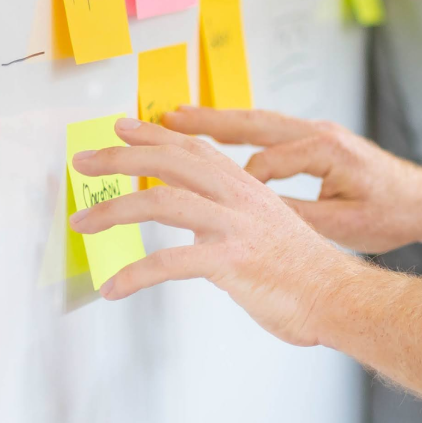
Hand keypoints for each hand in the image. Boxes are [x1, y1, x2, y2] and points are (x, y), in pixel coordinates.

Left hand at [69, 116, 366, 345]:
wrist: (338, 296)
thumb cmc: (304, 273)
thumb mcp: (266, 231)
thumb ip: (230, 223)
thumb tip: (198, 232)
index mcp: (249, 189)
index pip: (196, 149)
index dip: (157, 134)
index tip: (124, 126)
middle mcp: (242, 198)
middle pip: (172, 162)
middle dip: (121, 158)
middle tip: (84, 161)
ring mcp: (237, 226)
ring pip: (163, 201)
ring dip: (114, 210)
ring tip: (83, 223)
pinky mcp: (232, 259)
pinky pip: (169, 262)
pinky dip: (135, 275)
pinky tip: (114, 288)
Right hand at [161, 106, 421, 253]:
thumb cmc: (393, 215)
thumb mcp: (345, 225)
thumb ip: (298, 217)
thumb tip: (251, 214)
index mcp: (327, 151)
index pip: (265, 164)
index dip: (236, 186)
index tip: (206, 206)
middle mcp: (320, 133)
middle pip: (252, 123)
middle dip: (204, 123)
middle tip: (159, 119)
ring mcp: (318, 133)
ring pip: (257, 122)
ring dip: (216, 122)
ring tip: (172, 119)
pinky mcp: (318, 141)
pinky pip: (269, 131)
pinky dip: (237, 131)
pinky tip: (212, 137)